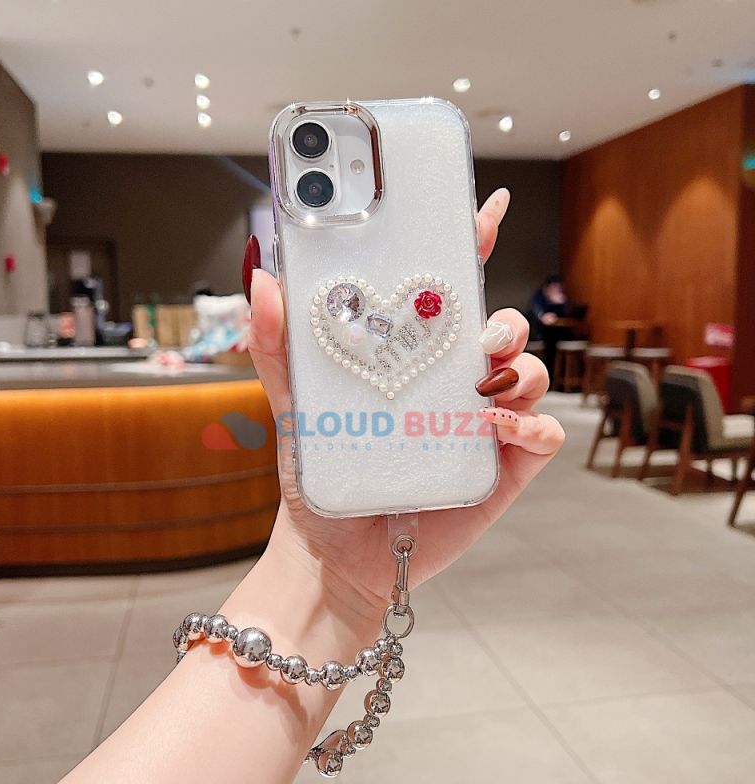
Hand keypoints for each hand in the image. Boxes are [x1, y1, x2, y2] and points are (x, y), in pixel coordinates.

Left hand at [247, 188, 564, 620]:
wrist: (333, 554)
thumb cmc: (320, 476)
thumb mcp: (295, 405)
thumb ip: (278, 345)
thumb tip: (263, 279)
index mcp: (413, 362)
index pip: (447, 297)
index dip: (470, 248)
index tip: (484, 208)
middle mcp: (452, 387)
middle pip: (500, 328)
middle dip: (503, 316)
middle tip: (476, 327)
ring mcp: (480, 427)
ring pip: (528, 373)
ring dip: (519, 365)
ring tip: (482, 382)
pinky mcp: (501, 470)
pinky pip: (541, 435)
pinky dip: (531, 424)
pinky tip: (495, 429)